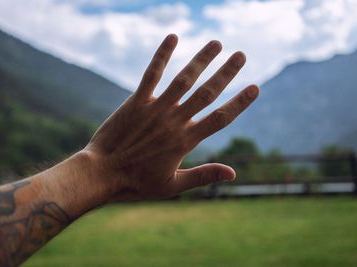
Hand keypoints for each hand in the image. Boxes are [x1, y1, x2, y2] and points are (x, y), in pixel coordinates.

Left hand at [84, 34, 258, 200]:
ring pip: (184, 80)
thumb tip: (234, 173)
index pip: (220, 118)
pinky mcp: (136, 102)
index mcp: (185, 141)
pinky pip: (151, 75)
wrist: (101, 174)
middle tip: (241, 55)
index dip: (239, 103)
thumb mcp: (173, 186)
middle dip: (226, 73)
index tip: (255, 87)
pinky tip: (173, 38)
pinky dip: (162, 56)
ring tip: (217, 43)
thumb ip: (204, 175)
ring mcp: (155, 109)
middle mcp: (174, 121)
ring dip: (201, 60)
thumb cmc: (137, 183)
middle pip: (206, 93)